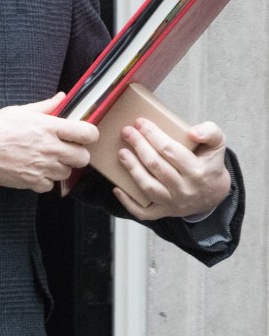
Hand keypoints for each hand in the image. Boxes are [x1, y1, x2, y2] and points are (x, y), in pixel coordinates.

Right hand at [0, 93, 98, 193]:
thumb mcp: (20, 110)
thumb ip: (45, 106)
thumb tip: (61, 97)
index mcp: (49, 127)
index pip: (87, 133)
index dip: (89, 135)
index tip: (83, 135)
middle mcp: (50, 148)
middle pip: (83, 158)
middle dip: (77, 154)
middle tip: (65, 149)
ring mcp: (42, 167)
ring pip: (67, 173)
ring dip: (60, 167)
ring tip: (45, 159)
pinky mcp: (32, 182)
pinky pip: (50, 185)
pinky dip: (45, 180)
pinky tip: (34, 170)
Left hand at [112, 117, 231, 220]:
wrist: (214, 195)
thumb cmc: (209, 165)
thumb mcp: (217, 145)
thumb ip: (210, 132)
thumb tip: (192, 132)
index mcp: (197, 171)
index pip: (170, 150)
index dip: (153, 135)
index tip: (140, 122)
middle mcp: (184, 189)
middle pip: (156, 166)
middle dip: (139, 146)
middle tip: (126, 132)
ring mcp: (173, 203)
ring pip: (149, 187)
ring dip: (132, 169)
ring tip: (122, 153)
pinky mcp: (164, 212)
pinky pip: (144, 212)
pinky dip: (128, 202)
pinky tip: (117, 188)